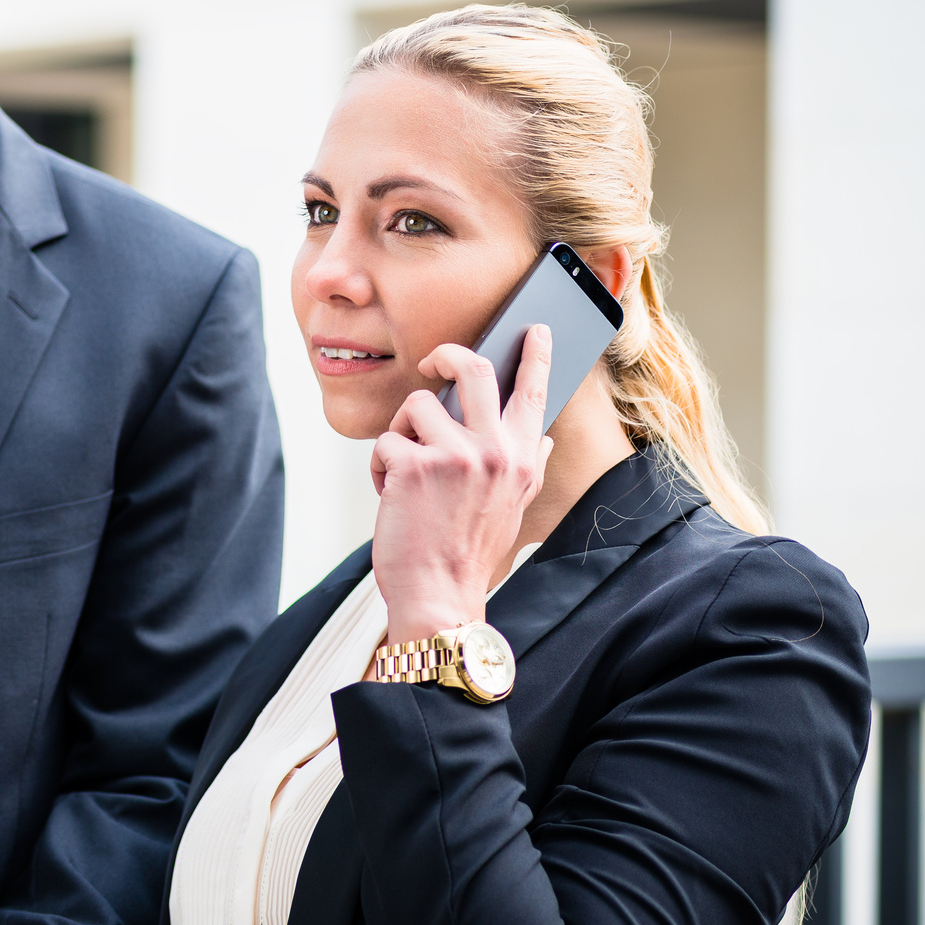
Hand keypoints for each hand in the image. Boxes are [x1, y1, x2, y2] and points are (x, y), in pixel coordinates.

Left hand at [369, 325, 554, 652]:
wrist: (440, 595)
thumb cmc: (467, 552)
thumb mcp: (513, 508)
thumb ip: (527, 467)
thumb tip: (546, 441)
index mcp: (521, 459)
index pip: (534, 393)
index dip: (535, 355)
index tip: (535, 329)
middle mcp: (495, 451)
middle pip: (473, 370)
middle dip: (445, 356)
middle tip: (429, 363)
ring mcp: (456, 456)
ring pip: (416, 405)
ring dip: (400, 434)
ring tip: (403, 473)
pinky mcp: (414, 465)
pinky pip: (385, 441)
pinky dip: (379, 467)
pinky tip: (389, 495)